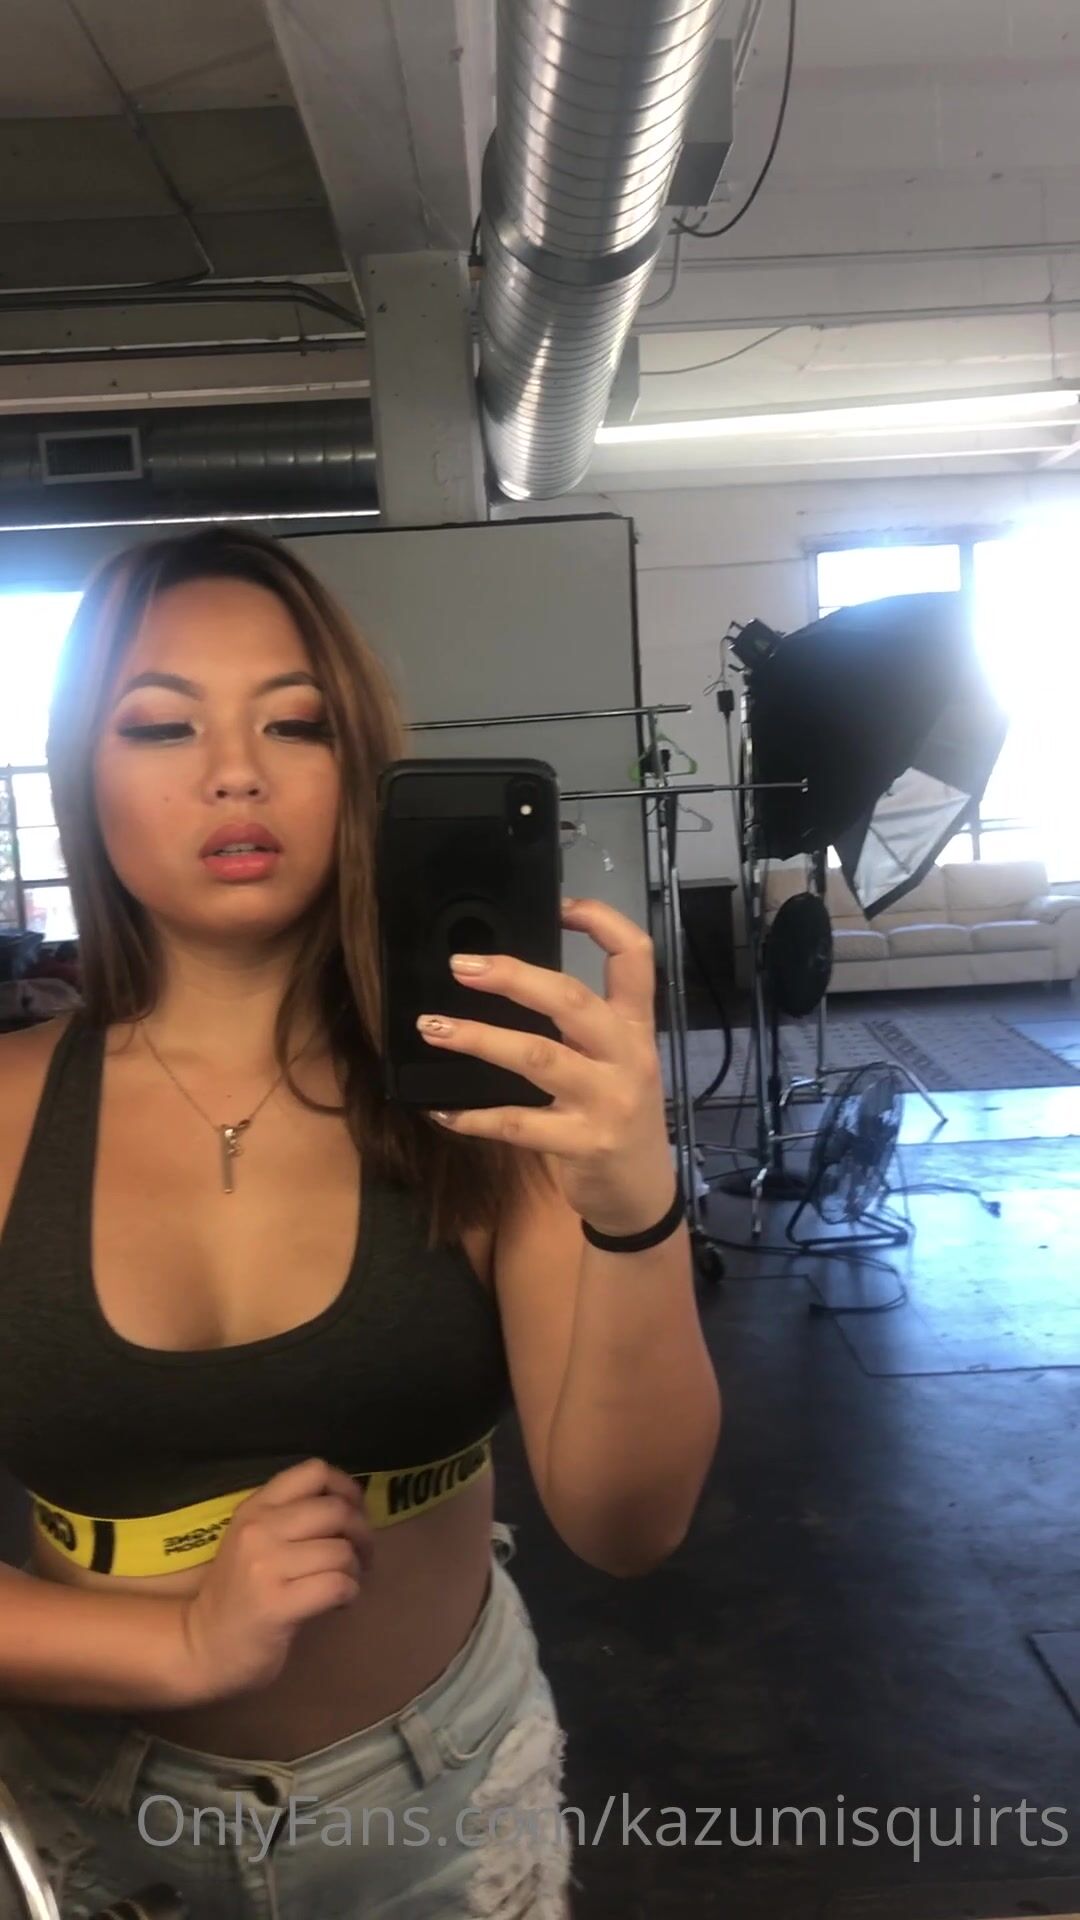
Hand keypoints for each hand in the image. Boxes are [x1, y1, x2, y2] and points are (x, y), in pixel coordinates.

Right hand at [178, 1459, 372, 1703]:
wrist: (204, 1645)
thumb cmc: (239, 1592)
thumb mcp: (255, 1539)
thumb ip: (293, 1517)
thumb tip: (353, 1506)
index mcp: (256, 1507)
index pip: (313, 1471)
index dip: (346, 1488)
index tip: (355, 1512)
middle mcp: (259, 1529)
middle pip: (336, 1510)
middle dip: (362, 1533)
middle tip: (361, 1556)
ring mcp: (266, 1566)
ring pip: (341, 1551)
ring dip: (355, 1570)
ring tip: (344, 1583)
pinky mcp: (277, 1604)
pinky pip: (337, 1585)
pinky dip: (350, 1593)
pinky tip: (339, 1602)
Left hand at [418, 897, 674, 1235]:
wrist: (640, 1194)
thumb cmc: (618, 1115)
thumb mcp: (618, 1062)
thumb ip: (583, 1026)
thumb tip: (509, 979)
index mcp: (636, 1028)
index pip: (635, 957)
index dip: (602, 922)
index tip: (560, 906)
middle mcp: (627, 1057)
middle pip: (572, 1001)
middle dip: (513, 977)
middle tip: (460, 966)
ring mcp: (607, 1101)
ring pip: (538, 1057)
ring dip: (479, 1038)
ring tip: (432, 1027)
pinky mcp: (583, 1143)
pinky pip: (518, 1124)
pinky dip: (474, 1116)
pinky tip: (440, 1110)